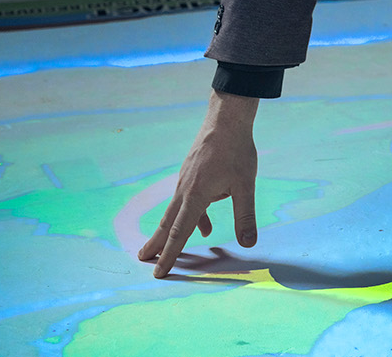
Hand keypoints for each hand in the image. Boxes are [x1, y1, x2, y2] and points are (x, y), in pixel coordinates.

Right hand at [138, 90, 259, 277]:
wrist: (227, 119)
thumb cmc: (236, 150)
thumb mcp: (246, 185)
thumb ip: (245, 216)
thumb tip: (249, 243)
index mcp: (196, 196)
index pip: (180, 232)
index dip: (170, 254)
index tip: (158, 272)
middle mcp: (185, 189)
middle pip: (168, 222)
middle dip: (157, 244)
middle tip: (142, 260)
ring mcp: (186, 179)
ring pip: (175, 210)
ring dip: (169, 230)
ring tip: (162, 247)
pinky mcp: (191, 172)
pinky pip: (187, 199)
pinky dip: (192, 215)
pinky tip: (205, 224)